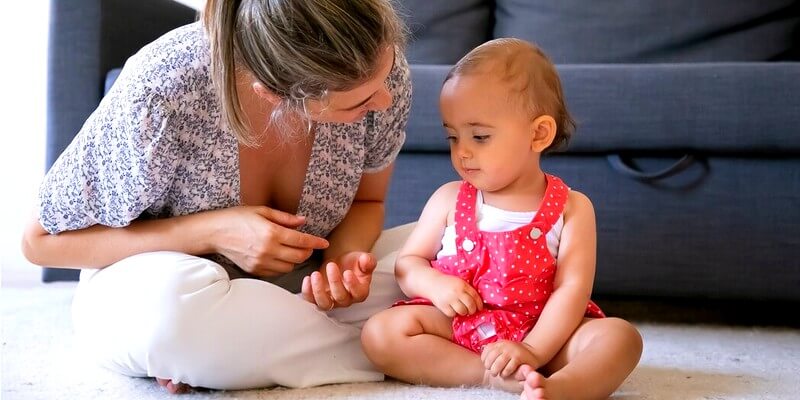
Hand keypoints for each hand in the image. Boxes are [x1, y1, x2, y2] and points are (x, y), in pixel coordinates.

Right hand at [212, 206, 328, 276]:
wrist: (214, 233)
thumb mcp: (262, 211)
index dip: (316, 242)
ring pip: (289, 267)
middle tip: (306, 245)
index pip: (302, 241)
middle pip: (299, 257)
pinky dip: (281, 265)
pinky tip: (278, 256)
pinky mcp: (254, 270)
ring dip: (294, 260)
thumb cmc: (237, 218)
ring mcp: (261, 262)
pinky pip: (276, 272)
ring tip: (290, 250)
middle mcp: (268, 250)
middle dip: (307, 251)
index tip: (324, 243)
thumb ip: (285, 218)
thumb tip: (303, 221)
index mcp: (271, 233)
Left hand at [301, 251, 376, 310]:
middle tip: (331, 265)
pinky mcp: (318, 298)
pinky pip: (311, 300)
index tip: (347, 272)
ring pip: (324, 304)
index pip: (358, 293)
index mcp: (360, 291)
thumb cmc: (354, 263)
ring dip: (318, 290)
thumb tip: (366, 260)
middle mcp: (346, 300)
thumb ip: (367, 261)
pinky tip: (307, 278)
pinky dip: (307, 292)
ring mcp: (331, 301)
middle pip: (340, 297)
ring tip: (315, 274)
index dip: (353, 284)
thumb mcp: (363, 259)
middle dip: (335, 281)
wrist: (342, 264)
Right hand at [429, 274, 482, 317]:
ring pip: (462, 311)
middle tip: (471, 311)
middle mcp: (457, 292)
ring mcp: (449, 299)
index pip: (475, 296)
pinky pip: (452, 314)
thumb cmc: (448, 283)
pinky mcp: (442, 305)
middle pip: (470, 305)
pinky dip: (453, 313)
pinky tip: (452, 309)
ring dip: (463, 312)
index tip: (480, 308)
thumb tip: (478, 303)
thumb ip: (467, 290)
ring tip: (461, 310)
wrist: (431, 282)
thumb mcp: (459, 282)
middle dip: (472, 310)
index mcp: (462, 285)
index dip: (479, 304)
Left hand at [481, 340, 540, 377]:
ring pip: (499, 363)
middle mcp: (505, 345)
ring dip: (496, 370)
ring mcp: (512, 351)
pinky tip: (505, 374)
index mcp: (500, 343)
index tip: (486, 365)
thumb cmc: (515, 354)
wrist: (532, 353)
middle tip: (492, 371)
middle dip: (489, 366)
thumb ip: (494, 351)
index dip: (484, 359)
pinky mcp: (519, 358)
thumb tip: (482, 356)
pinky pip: (509, 367)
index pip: (487, 350)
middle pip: (491, 357)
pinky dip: (505, 372)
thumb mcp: (504, 349)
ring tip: (497, 374)